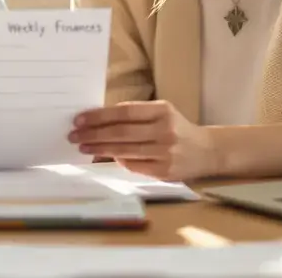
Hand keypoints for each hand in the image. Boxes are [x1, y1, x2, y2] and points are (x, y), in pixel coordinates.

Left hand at [68, 100, 218, 181]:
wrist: (207, 151)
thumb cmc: (176, 128)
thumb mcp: (161, 113)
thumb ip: (135, 115)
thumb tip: (98, 120)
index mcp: (162, 111)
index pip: (124, 112)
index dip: (99, 116)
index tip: (79, 119)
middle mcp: (165, 130)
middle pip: (121, 132)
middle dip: (93, 134)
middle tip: (74, 135)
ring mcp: (165, 152)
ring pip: (124, 150)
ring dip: (99, 149)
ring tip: (83, 146)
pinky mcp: (165, 171)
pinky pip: (133, 166)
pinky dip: (117, 161)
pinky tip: (104, 157)